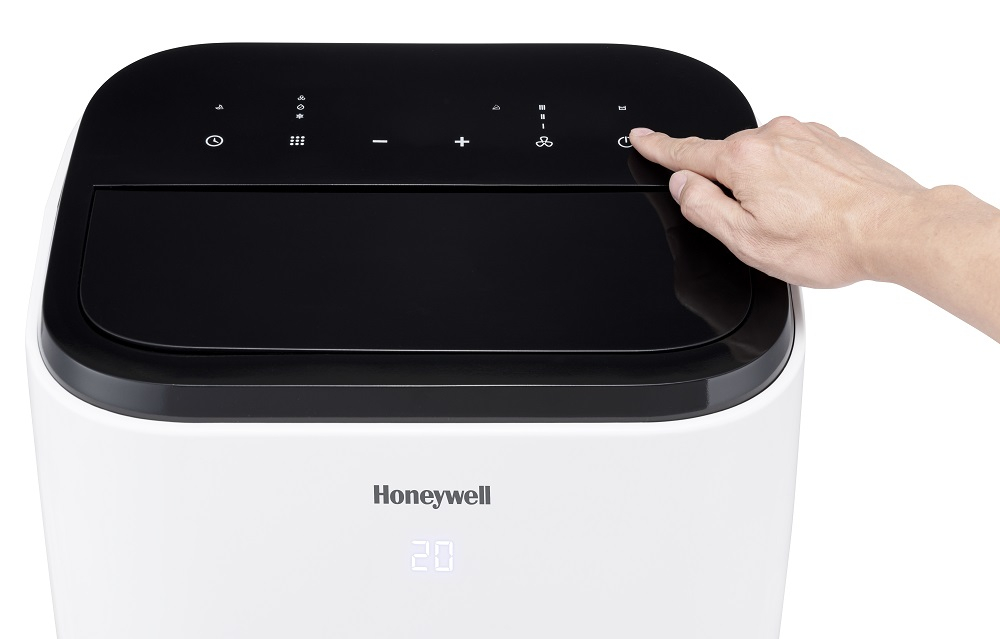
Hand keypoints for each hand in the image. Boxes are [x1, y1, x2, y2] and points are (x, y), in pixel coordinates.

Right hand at [629, 116, 927, 287]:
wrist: (896, 229)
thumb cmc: (829, 240)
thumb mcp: (746, 240)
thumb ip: (704, 208)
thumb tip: (683, 185)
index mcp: (743, 160)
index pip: (687, 152)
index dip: (659, 148)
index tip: (643, 137)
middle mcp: (773, 137)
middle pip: (730, 161)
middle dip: (731, 190)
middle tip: (757, 229)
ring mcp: (806, 136)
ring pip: (765, 162)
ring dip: (769, 189)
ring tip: (796, 226)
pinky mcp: (832, 143)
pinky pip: (796, 160)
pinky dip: (796, 184)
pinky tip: (814, 213)